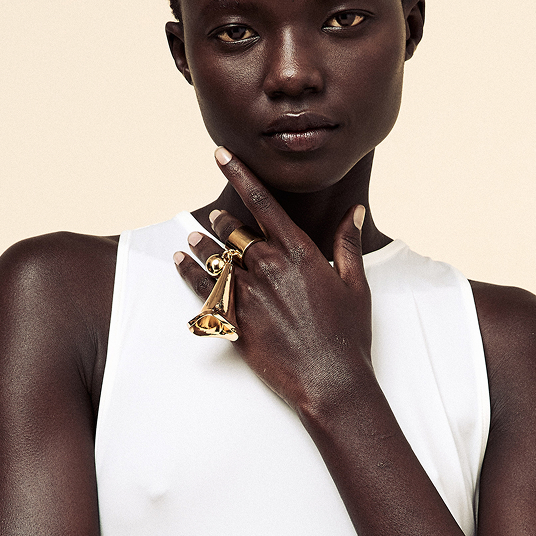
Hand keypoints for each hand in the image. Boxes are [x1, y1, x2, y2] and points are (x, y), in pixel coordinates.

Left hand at [175, 149, 374, 413]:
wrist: (331, 381)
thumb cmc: (348, 335)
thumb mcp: (355, 285)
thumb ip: (347, 245)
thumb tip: (354, 212)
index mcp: (298, 253)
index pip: (261, 201)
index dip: (239, 173)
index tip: (220, 154)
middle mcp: (269, 267)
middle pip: (234, 230)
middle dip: (224, 220)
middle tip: (215, 216)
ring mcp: (249, 293)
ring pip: (215, 256)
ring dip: (203, 243)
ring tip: (193, 235)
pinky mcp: (235, 320)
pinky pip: (203, 288)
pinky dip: (189, 271)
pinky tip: (180, 260)